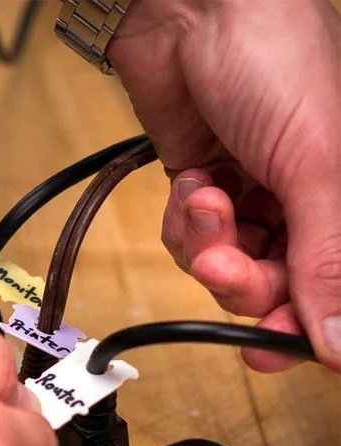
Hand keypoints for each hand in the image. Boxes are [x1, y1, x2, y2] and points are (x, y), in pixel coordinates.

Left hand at [109, 0, 340, 371]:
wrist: (193, 13)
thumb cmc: (274, 62)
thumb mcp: (316, 165)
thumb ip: (327, 256)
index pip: (329, 287)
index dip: (302, 325)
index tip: (271, 348)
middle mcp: (304, 205)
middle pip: (273, 288)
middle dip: (241, 280)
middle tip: (222, 264)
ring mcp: (252, 200)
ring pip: (225, 268)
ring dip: (207, 241)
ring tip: (205, 196)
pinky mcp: (204, 193)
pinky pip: (189, 241)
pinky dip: (183, 220)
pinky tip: (192, 182)